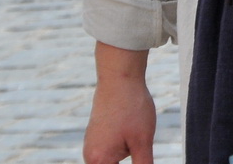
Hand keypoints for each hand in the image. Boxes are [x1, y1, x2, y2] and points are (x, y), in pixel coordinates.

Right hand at [83, 45, 154, 163]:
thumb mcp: (143, 140)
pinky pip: (109, 152)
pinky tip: (131, 134)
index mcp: (98, 161)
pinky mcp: (97, 136)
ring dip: (126, 157)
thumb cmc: (132, 107)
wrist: (119, 77)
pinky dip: (122, 150)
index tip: (140, 160)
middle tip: (138, 144)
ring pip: (110, 162)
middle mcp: (90, 156)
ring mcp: (92, 145)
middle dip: (132, 160)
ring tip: (134, 132)